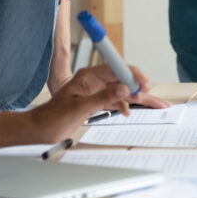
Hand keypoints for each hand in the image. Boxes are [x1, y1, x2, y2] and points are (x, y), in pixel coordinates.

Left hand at [24, 65, 168, 143]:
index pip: (115, 69)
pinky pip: (115, 99)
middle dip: (139, 88)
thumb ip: (103, 98)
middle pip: (122, 79)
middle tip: (155, 98)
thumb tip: (124, 89)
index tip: (144, 82)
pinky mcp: (95, 101)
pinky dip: (124, 105)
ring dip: (136, 98)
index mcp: (88, 76)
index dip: (132, 74)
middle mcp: (94, 81)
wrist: (41, 128)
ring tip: (154, 105)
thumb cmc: (53, 117)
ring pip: (121, 91)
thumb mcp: (80, 108)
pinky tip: (129, 111)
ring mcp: (95, 91)